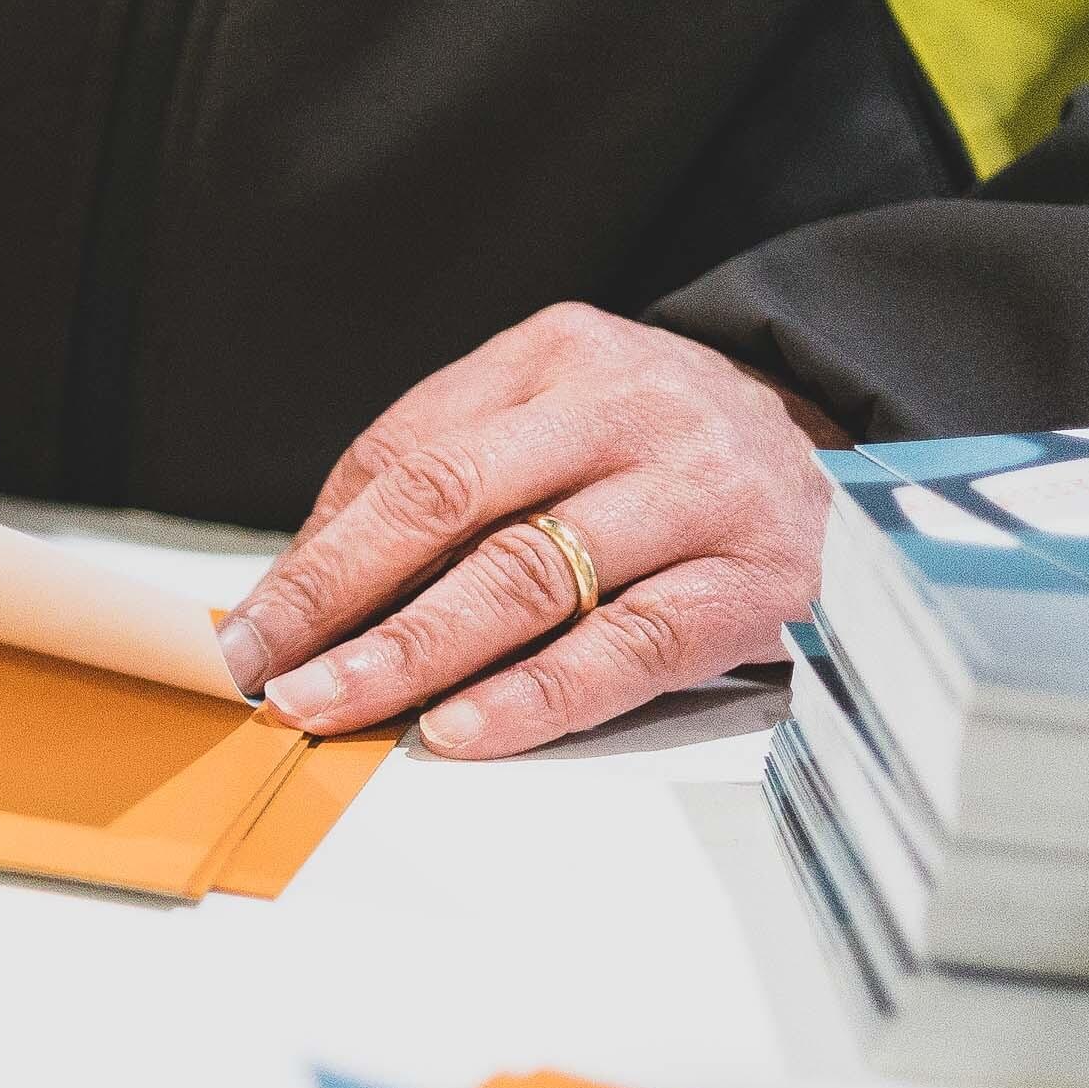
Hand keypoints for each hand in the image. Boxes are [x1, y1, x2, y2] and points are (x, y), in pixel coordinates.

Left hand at [216, 304, 837, 758]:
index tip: (250, 630)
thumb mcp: (550, 421)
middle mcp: (626, 408)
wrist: (838, 450)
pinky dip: (537, 695)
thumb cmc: (656, 452)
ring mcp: (698, 491)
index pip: (407, 456)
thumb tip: (301, 592)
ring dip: (415, 650)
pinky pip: (629, 646)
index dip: (318, 550)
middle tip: (268, 673)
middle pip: (452, 500)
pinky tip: (462, 730)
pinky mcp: (758, 581)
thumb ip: (437, 479)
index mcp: (555, 357)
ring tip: (335, 706)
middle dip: (341, 595)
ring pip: (532, 574)